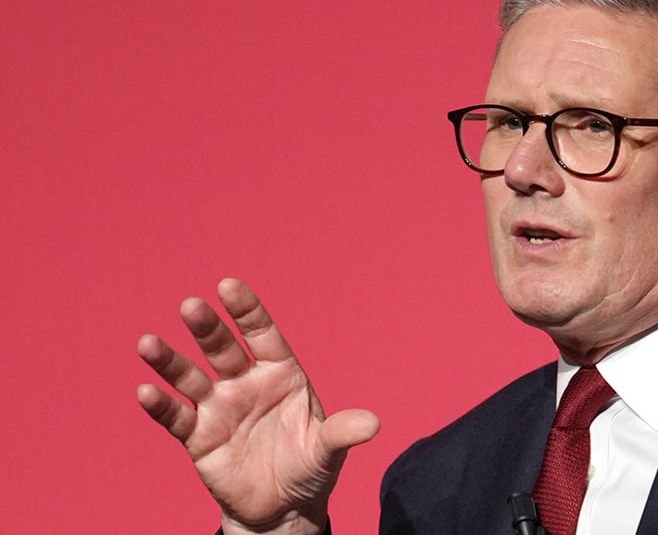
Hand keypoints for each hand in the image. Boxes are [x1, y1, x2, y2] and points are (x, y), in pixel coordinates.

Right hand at [136, 279, 379, 534]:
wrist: (283, 509)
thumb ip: (343, 433)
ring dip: (169, 361)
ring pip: (190, 376)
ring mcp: (219, 408)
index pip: (261, 334)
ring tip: (148, 343)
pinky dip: (160, 405)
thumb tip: (374, 424)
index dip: (246, 310)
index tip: (228, 285)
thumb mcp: (328, 450)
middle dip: (207, 327)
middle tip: (191, 306)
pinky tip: (146, 391)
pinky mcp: (198, 437)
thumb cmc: (310, 468)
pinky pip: (176, 417)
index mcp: (280, 373)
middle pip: (222, 348)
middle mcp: (245, 383)